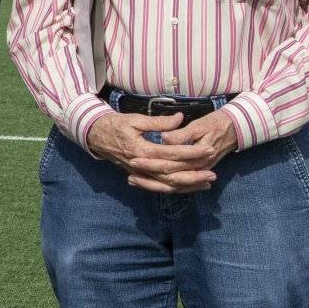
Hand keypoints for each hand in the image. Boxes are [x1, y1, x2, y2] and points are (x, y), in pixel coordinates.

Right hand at [87, 109, 231, 194]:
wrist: (95, 136)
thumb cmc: (115, 125)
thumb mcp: (136, 119)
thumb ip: (159, 122)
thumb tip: (180, 119)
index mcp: (141, 150)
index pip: (171, 154)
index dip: (191, 153)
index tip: (208, 149)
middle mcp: (141, 165)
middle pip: (171, 175)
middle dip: (194, 175)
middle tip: (213, 174)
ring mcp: (140, 173)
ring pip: (167, 185)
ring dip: (188, 186)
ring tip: (207, 184)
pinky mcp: (140, 176)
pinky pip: (160, 187)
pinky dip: (176, 189)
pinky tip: (190, 187)